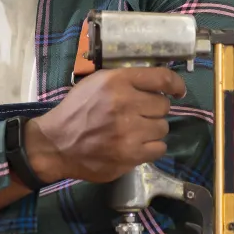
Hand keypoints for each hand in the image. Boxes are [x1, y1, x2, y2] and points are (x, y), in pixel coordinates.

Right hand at [25, 66, 184, 183]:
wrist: (55, 144)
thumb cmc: (76, 111)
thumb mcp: (95, 83)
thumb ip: (124, 81)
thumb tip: (157, 85)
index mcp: (116, 81)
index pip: (161, 78)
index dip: (175, 84)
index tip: (178, 91)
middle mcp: (125, 103)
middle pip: (163, 106)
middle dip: (153, 111)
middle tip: (138, 115)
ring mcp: (129, 131)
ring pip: (162, 128)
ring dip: (152, 130)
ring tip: (134, 132)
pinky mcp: (130, 155)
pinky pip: (159, 149)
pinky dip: (150, 148)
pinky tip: (136, 146)